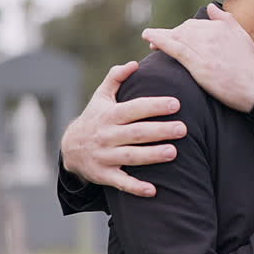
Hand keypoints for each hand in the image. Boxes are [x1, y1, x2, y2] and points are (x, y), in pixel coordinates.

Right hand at [60, 61, 185, 196]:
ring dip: (152, 156)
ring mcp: (105, 156)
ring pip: (131, 156)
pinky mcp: (104, 175)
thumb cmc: (95, 119)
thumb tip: (134, 63)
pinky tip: (153, 190)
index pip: (134, 109)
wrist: (70, 149)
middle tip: (183, 129)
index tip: (176, 103)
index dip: (154, 106)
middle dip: (159, 131)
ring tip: (174, 152)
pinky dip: (135, 187)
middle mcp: (107, 136)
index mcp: (109, 115)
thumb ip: (116, 78)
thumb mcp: (100, 97)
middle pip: (136, 133)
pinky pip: (121, 182)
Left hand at [141, 4, 253, 112]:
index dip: (181, 30)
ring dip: (160, 36)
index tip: (173, 35)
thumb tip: (211, 7)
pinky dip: (160, 41)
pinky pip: (176, 49)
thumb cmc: (252, 67)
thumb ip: (226, 20)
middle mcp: (214, 34)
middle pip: (184, 29)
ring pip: (178, 37)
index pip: (194, 24)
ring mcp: (206, 49)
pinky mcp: (200, 65)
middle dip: (170, 34)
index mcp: (223, 27)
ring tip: (149, 39)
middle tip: (156, 40)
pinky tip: (150, 39)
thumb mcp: (242, 37)